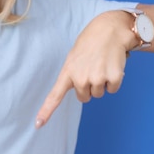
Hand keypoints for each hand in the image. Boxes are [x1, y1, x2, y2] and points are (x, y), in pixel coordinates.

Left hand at [35, 11, 133, 127]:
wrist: (109, 29)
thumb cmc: (91, 43)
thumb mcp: (74, 58)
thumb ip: (73, 75)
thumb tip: (81, 90)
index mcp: (68, 72)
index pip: (54, 96)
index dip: (46, 111)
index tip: (38, 124)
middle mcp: (80, 78)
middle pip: (85, 97)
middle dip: (90, 86)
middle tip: (93, 67)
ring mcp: (96, 78)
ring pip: (99, 94)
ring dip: (103, 82)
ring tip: (102, 63)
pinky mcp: (112, 78)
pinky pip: (113, 89)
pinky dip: (115, 80)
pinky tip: (112, 65)